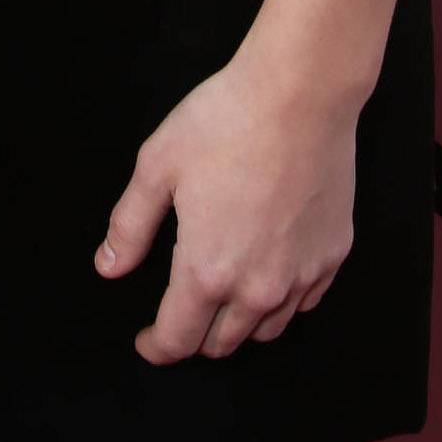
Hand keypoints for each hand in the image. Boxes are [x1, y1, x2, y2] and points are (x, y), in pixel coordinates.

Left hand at [97, 51, 358, 364]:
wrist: (300, 94)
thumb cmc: (224, 122)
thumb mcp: (158, 166)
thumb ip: (130, 226)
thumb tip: (109, 268)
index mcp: (208, 271)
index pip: (178, 340)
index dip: (156, 347)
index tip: (146, 341)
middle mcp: (258, 289)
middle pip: (221, 344)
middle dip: (194, 336)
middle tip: (181, 310)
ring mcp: (301, 276)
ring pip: (265, 331)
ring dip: (238, 325)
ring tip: (221, 296)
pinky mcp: (332, 257)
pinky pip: (302, 303)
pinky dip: (280, 302)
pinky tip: (267, 273)